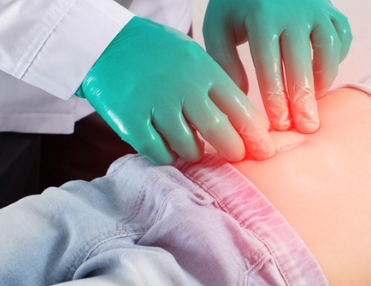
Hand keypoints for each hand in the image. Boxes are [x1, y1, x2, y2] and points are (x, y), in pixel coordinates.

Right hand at [77, 17, 274, 164]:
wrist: (106, 44)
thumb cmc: (157, 55)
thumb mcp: (193, 58)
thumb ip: (216, 87)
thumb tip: (248, 125)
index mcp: (204, 72)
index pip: (243, 111)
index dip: (257, 136)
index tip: (264, 149)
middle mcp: (184, 89)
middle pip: (222, 135)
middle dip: (233, 151)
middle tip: (235, 156)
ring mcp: (157, 106)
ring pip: (190, 149)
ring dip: (194, 153)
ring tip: (191, 145)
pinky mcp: (132, 121)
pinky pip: (160, 154)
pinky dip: (166, 155)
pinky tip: (166, 145)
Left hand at [203, 0, 351, 132]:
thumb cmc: (237, 7)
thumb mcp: (219, 28)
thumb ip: (226, 62)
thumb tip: (242, 99)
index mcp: (262, 17)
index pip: (269, 65)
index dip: (275, 98)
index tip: (279, 124)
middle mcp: (294, 11)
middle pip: (302, 63)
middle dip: (303, 100)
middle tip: (305, 127)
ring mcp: (317, 9)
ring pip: (328, 50)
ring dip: (323, 80)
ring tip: (314, 103)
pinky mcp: (331, 11)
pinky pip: (342, 38)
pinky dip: (336, 60)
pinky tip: (322, 77)